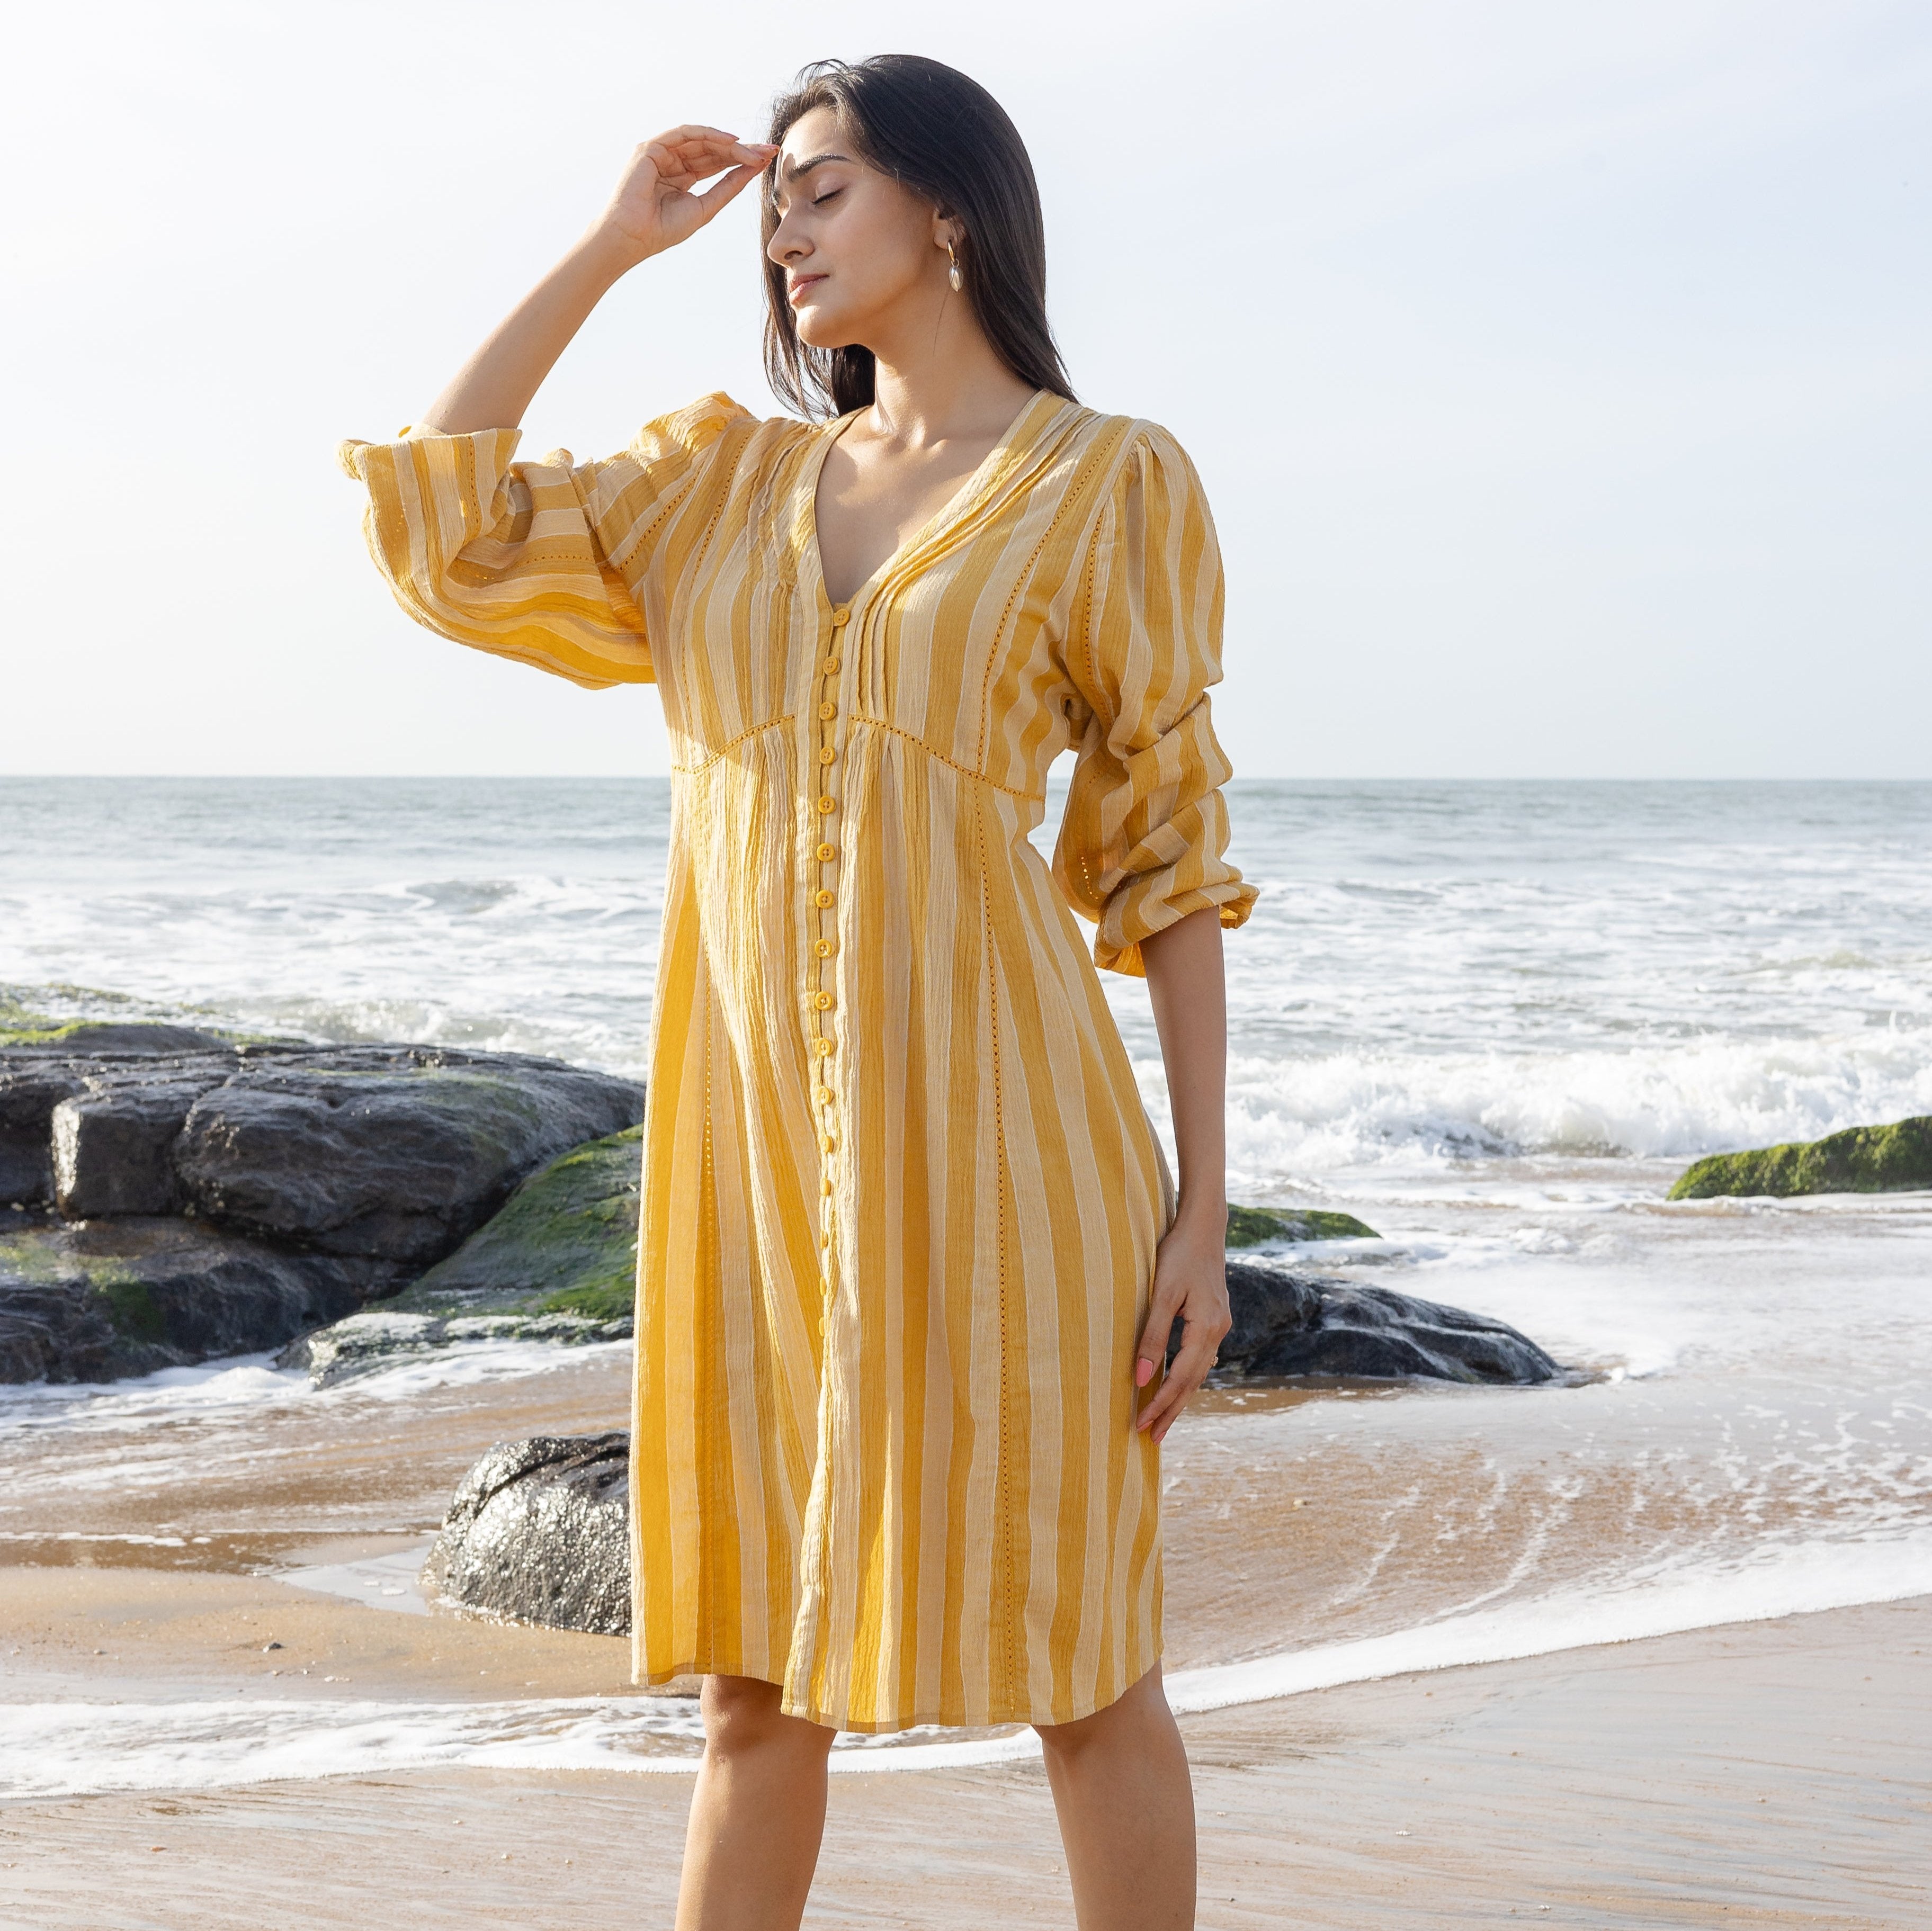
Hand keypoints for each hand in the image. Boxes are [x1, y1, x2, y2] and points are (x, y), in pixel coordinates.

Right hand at [594, 125, 777, 266]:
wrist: (633, 237)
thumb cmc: (663, 229)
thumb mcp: (705, 207)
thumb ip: (727, 187)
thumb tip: (752, 169)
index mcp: (683, 177)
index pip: (717, 163)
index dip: (742, 160)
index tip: (766, 159)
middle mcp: (673, 161)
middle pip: (713, 149)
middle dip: (742, 149)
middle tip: (769, 150)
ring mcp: (662, 153)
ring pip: (702, 140)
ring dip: (730, 143)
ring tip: (753, 151)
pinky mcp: (652, 147)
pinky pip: (685, 133)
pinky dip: (708, 134)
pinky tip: (731, 141)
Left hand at [1133, 1208, 1231, 1443]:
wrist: (1204, 1225)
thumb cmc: (1178, 1254)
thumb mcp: (1162, 1293)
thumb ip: (1152, 1335)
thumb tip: (1142, 1378)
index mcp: (1206, 1328)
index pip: (1181, 1378)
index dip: (1161, 1404)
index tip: (1141, 1425)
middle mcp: (1218, 1331)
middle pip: (1194, 1382)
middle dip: (1172, 1411)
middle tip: (1152, 1438)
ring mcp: (1219, 1325)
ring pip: (1199, 1372)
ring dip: (1180, 1397)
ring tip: (1161, 1420)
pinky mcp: (1214, 1318)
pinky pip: (1200, 1357)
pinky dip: (1186, 1375)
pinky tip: (1176, 1384)